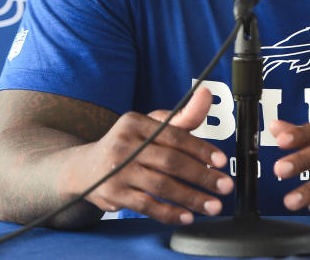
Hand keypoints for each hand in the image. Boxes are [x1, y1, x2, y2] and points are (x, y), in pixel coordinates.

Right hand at [61, 86, 233, 224]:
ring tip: (212, 205)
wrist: (85, 168)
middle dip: (202, 176)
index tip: (221, 161)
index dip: (200, 149)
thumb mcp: (150, 126)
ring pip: (161, 186)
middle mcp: (124, 144)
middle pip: (170, 162)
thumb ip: (182, 117)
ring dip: (191, 198)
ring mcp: (117, 170)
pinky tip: (187, 216)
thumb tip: (206, 94)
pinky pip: (146, 206)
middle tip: (225, 186)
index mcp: (135, 123)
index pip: (174, 136)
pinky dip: (169, 213)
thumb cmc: (128, 144)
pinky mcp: (113, 194)